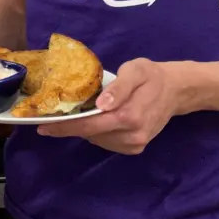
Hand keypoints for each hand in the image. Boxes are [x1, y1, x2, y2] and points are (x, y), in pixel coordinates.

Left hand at [36, 58, 188, 153]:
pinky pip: (107, 142)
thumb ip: (119, 88)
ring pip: (97, 140)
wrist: (176, 91)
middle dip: (68, 128)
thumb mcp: (135, 71)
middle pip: (91, 134)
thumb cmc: (152, 76)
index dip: (65, 127)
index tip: (42, 127)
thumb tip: (101, 105)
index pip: (90, 125)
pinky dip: (96, 132)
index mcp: (130, 116)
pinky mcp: (136, 148)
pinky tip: (95, 119)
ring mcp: (135, 144)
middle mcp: (132, 135)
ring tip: (73, 114)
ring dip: (83, 129)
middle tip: (48, 120)